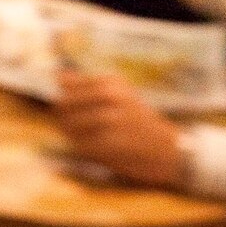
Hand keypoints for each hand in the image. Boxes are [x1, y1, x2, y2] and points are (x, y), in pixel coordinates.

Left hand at [57, 73, 190, 187]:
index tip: (76, 111)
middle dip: (64, 119)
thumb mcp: (118, 96)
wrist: (168, 150)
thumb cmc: (137, 123)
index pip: (66, 87)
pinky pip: (81, 145)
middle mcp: (110, 96)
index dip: (65, 102)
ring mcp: (110, 119)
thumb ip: (87, 86)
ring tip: (92, 139)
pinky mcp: (111, 142)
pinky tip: (99, 150)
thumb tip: (57, 76)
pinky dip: (85, 150)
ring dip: (74, 136)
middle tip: (80, 130)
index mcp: (110, 82)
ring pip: (69, 126)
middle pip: (64, 105)